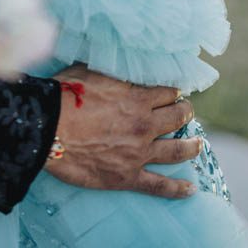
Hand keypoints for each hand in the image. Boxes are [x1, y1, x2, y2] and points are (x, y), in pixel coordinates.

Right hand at [45, 65, 198, 198]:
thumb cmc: (64, 95)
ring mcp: (139, 153)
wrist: (48, 128)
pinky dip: (178, 188)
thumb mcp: (90, 70)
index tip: (174, 91)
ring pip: (175, 150)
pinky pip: (159, 186)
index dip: (172, 91)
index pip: (166, 92)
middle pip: (176, 117)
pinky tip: (191, 188)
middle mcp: (144, 125)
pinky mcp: (128, 177)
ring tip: (198, 144)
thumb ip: (111, 70)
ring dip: (190, 146)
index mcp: (137, 98)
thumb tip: (117, 58)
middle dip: (185, 112)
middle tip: (187, 111)